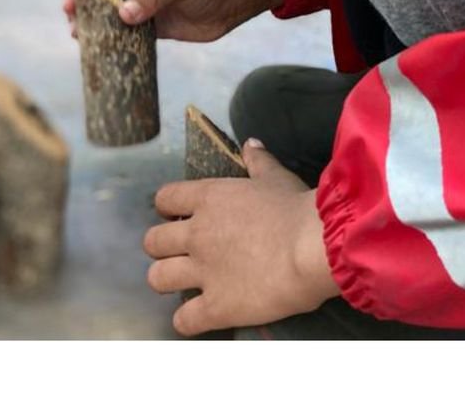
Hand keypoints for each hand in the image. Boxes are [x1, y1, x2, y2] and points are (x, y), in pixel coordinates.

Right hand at [61, 0, 280, 45]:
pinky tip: (101, 54)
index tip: (69, 3)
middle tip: (74, 27)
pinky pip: (125, 35)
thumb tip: (124, 14)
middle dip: (85, 10)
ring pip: (110, 17)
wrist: (234, 4)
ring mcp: (142, 6)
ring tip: (82, 42)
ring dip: (96, 29)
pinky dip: (113, 43)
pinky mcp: (150, 27)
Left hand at [145, 142, 340, 334]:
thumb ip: (259, 161)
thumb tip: (249, 144)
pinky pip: (183, 320)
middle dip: (162, 247)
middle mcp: (197, 234)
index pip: (166, 198)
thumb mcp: (277, 177)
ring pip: (157, 279)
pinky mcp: (214, 306)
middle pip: (153, 242)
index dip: (168, 207)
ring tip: (186, 282)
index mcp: (210, 198)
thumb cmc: (297, 207)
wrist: (312, 247)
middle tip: (182, 251)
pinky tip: (201, 314)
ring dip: (167, 280)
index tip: (180, 214)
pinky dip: (188, 319)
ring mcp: (202, 272)